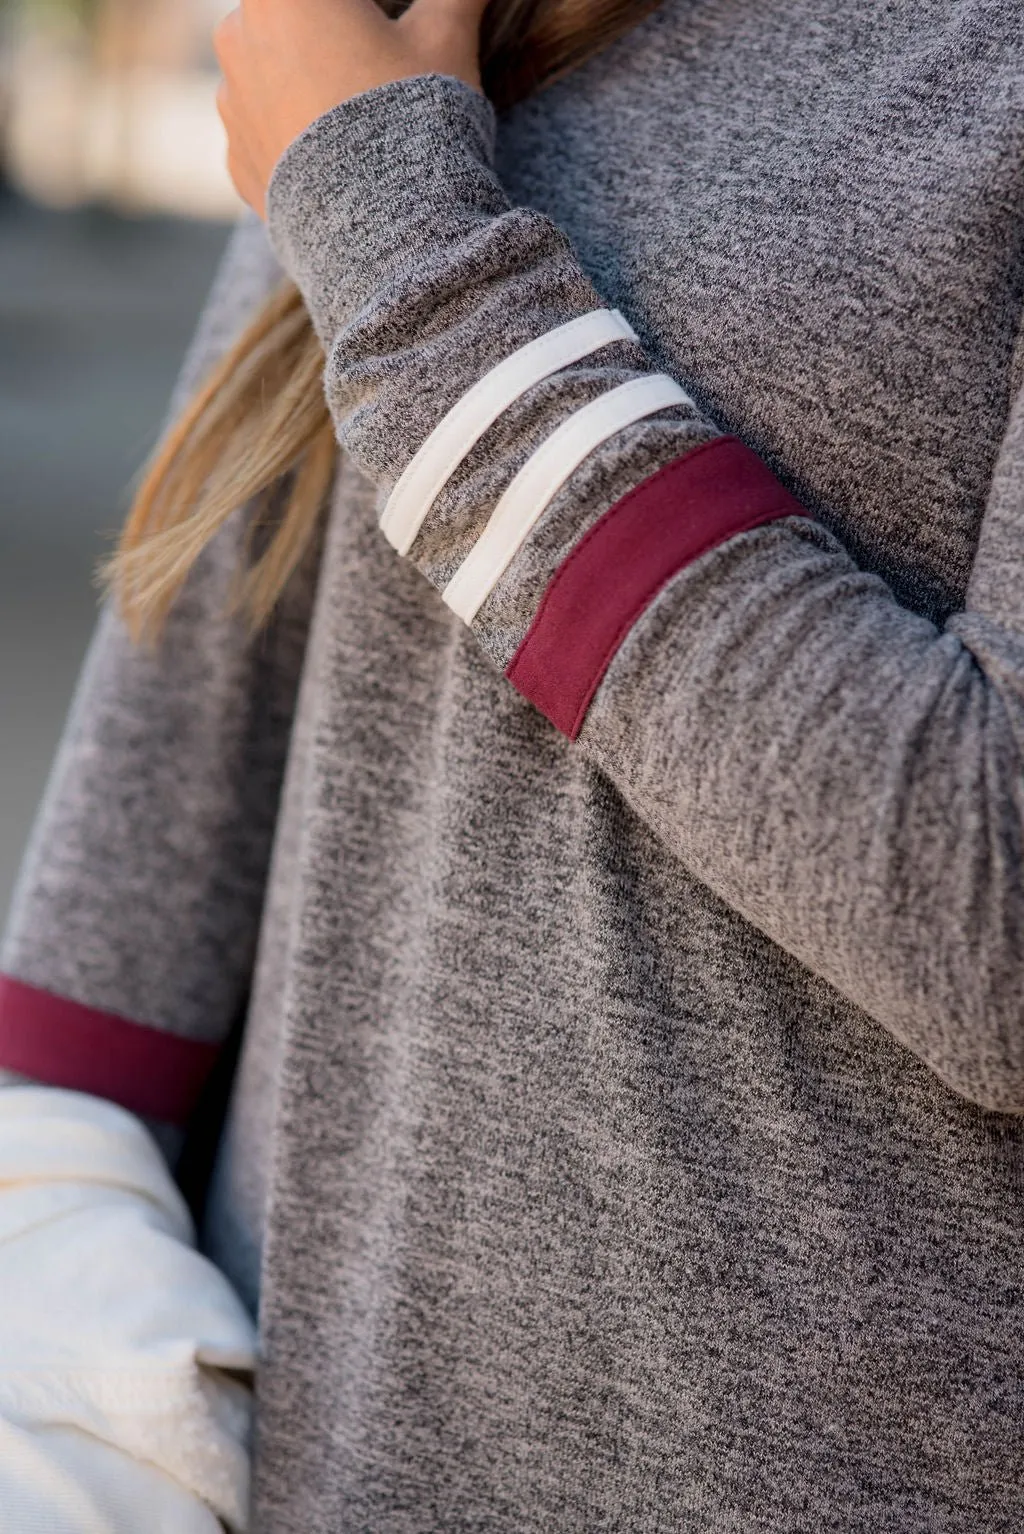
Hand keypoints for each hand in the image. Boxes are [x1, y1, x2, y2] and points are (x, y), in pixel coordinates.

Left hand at [214, 0, 488, 217]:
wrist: (385, 232)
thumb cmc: (413, 116)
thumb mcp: (446, 38)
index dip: (365, 12)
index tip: (388, 26)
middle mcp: (237, 37)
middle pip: (294, 20)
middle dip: (335, 35)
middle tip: (381, 66)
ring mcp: (231, 105)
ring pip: (275, 76)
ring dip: (311, 83)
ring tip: (363, 120)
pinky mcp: (239, 163)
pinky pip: (270, 135)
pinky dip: (300, 139)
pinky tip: (343, 161)